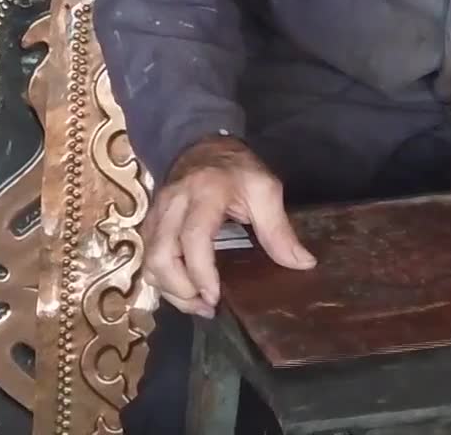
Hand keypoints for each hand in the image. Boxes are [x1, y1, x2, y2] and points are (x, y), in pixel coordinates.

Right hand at [143, 136, 315, 317]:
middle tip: (207, 306)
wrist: (201, 144)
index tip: (215, 298)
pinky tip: (185, 290)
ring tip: (197, 304)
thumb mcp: (265, 189)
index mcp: (205, 193)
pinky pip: (148, 259)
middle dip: (180, 290)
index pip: (193, 237)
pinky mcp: (150, 224)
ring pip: (149, 261)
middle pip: (160, 255)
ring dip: (169, 290)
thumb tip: (303, 264)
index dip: (201, 272)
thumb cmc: (236, 169)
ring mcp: (157, 214)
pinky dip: (163, 281)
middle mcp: (174, 204)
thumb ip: (279, 228)